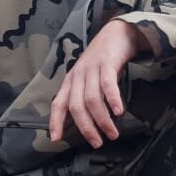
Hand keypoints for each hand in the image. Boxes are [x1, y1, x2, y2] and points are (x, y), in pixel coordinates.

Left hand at [49, 20, 149, 146]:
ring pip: (92, 99)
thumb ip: (85, 96)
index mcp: (70, 81)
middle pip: (76, 106)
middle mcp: (77, 75)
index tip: (56, 139)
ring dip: (102, 120)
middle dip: (86, 128)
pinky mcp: (107, 64)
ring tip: (112, 133)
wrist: (117, 34)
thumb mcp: (89, 78)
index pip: (58, 103)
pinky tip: (119, 112)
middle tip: (97, 142)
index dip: (55, 121)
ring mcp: (91, 69)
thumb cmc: (103, 60)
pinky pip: (107, 85)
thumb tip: (88, 122)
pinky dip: (112, 100)